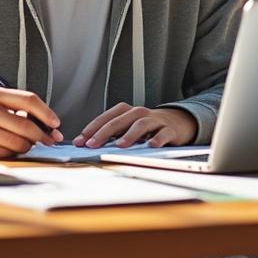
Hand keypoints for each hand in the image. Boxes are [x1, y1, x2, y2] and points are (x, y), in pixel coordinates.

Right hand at [0, 88, 62, 157]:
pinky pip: (6, 154)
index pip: (28, 100)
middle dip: (42, 136)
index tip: (56, 124)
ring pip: (17, 143)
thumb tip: (52, 129)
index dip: (46, 113)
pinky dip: (12, 154)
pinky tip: (8, 149)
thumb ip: (26, 113)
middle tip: (49, 140)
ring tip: (23, 144)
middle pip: (25, 125)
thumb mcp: (3, 107)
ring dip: (27, 146)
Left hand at [73, 104, 197, 148]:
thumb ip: (112, 134)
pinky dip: (157, 139)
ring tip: (120, 146)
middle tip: (92, 144)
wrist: (177, 122)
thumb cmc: (147, 128)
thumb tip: (87, 144)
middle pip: (120, 120)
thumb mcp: (129, 127)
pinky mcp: (169, 130)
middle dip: (104, 132)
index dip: (92, 128)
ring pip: (141, 124)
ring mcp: (155, 121)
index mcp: (127, 111)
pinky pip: (163, 133)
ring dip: (129, 135)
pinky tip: (151, 146)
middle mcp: (139, 113)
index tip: (80, 141)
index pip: (106, 117)